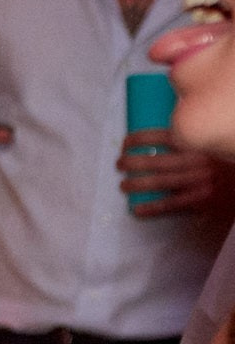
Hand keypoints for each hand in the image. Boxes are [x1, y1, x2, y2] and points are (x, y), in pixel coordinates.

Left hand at [118, 132, 234, 217]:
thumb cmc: (223, 160)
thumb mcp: (209, 143)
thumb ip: (188, 138)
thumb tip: (159, 133)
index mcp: (197, 143)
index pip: (160, 136)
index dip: (137, 139)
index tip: (125, 144)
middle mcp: (197, 161)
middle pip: (154, 161)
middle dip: (130, 163)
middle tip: (119, 164)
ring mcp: (200, 181)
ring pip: (159, 183)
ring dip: (135, 185)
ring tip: (123, 186)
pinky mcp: (202, 200)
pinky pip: (171, 205)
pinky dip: (151, 208)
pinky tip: (136, 210)